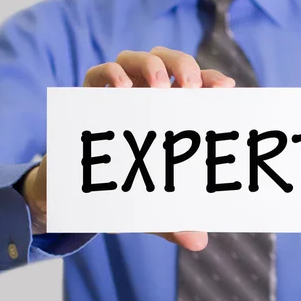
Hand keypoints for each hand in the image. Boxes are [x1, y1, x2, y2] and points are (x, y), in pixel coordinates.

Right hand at [23, 47, 234, 250]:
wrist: (74, 191)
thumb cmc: (121, 189)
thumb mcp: (150, 206)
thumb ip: (173, 221)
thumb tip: (199, 242)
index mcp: (169, 113)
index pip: (196, 86)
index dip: (212, 80)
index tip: (225, 88)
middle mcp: (145, 97)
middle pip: (169, 61)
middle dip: (184, 65)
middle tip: (191, 87)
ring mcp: (116, 94)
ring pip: (135, 58)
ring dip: (151, 64)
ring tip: (160, 87)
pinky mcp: (88, 98)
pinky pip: (97, 73)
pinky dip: (110, 74)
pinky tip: (122, 90)